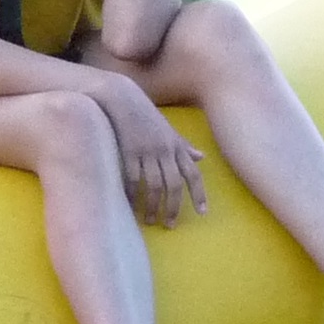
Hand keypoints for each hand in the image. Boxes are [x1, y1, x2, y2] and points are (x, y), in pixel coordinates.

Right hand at [96, 74, 207, 225]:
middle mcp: (165, 150)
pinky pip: (131, 177)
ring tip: (149, 220)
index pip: (193, 174)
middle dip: (173, 207)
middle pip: (174, 184)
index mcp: (177, 146)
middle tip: (170, 224)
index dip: (199, 194)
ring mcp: (146, 151)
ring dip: (152, 205)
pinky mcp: (127, 151)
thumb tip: (201, 157)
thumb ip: (183, 145)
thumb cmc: (145, 114)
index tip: (202, 212)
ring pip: (153, 184)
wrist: (121, 98)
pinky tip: (130, 204)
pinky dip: (131, 193)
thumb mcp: (168, 129)